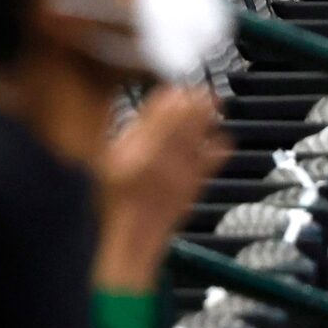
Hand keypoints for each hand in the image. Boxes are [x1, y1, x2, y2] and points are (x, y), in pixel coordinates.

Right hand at [94, 86, 229, 289]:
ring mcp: (182, 174)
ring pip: (199, 137)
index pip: (158, 113)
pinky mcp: (193, 188)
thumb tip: (129, 108)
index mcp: (137, 150)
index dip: (168, 95)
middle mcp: (164, 159)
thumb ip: (119, 135)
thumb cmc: (111, 204)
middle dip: (192, 101)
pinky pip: (212, 163)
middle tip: (199, 85)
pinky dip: (219, 146)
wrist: (130, 242)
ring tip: (213, 101)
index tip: (173, 84)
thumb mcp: (102, 163)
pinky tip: (225, 137)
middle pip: (183, 121)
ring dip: (206, 117)